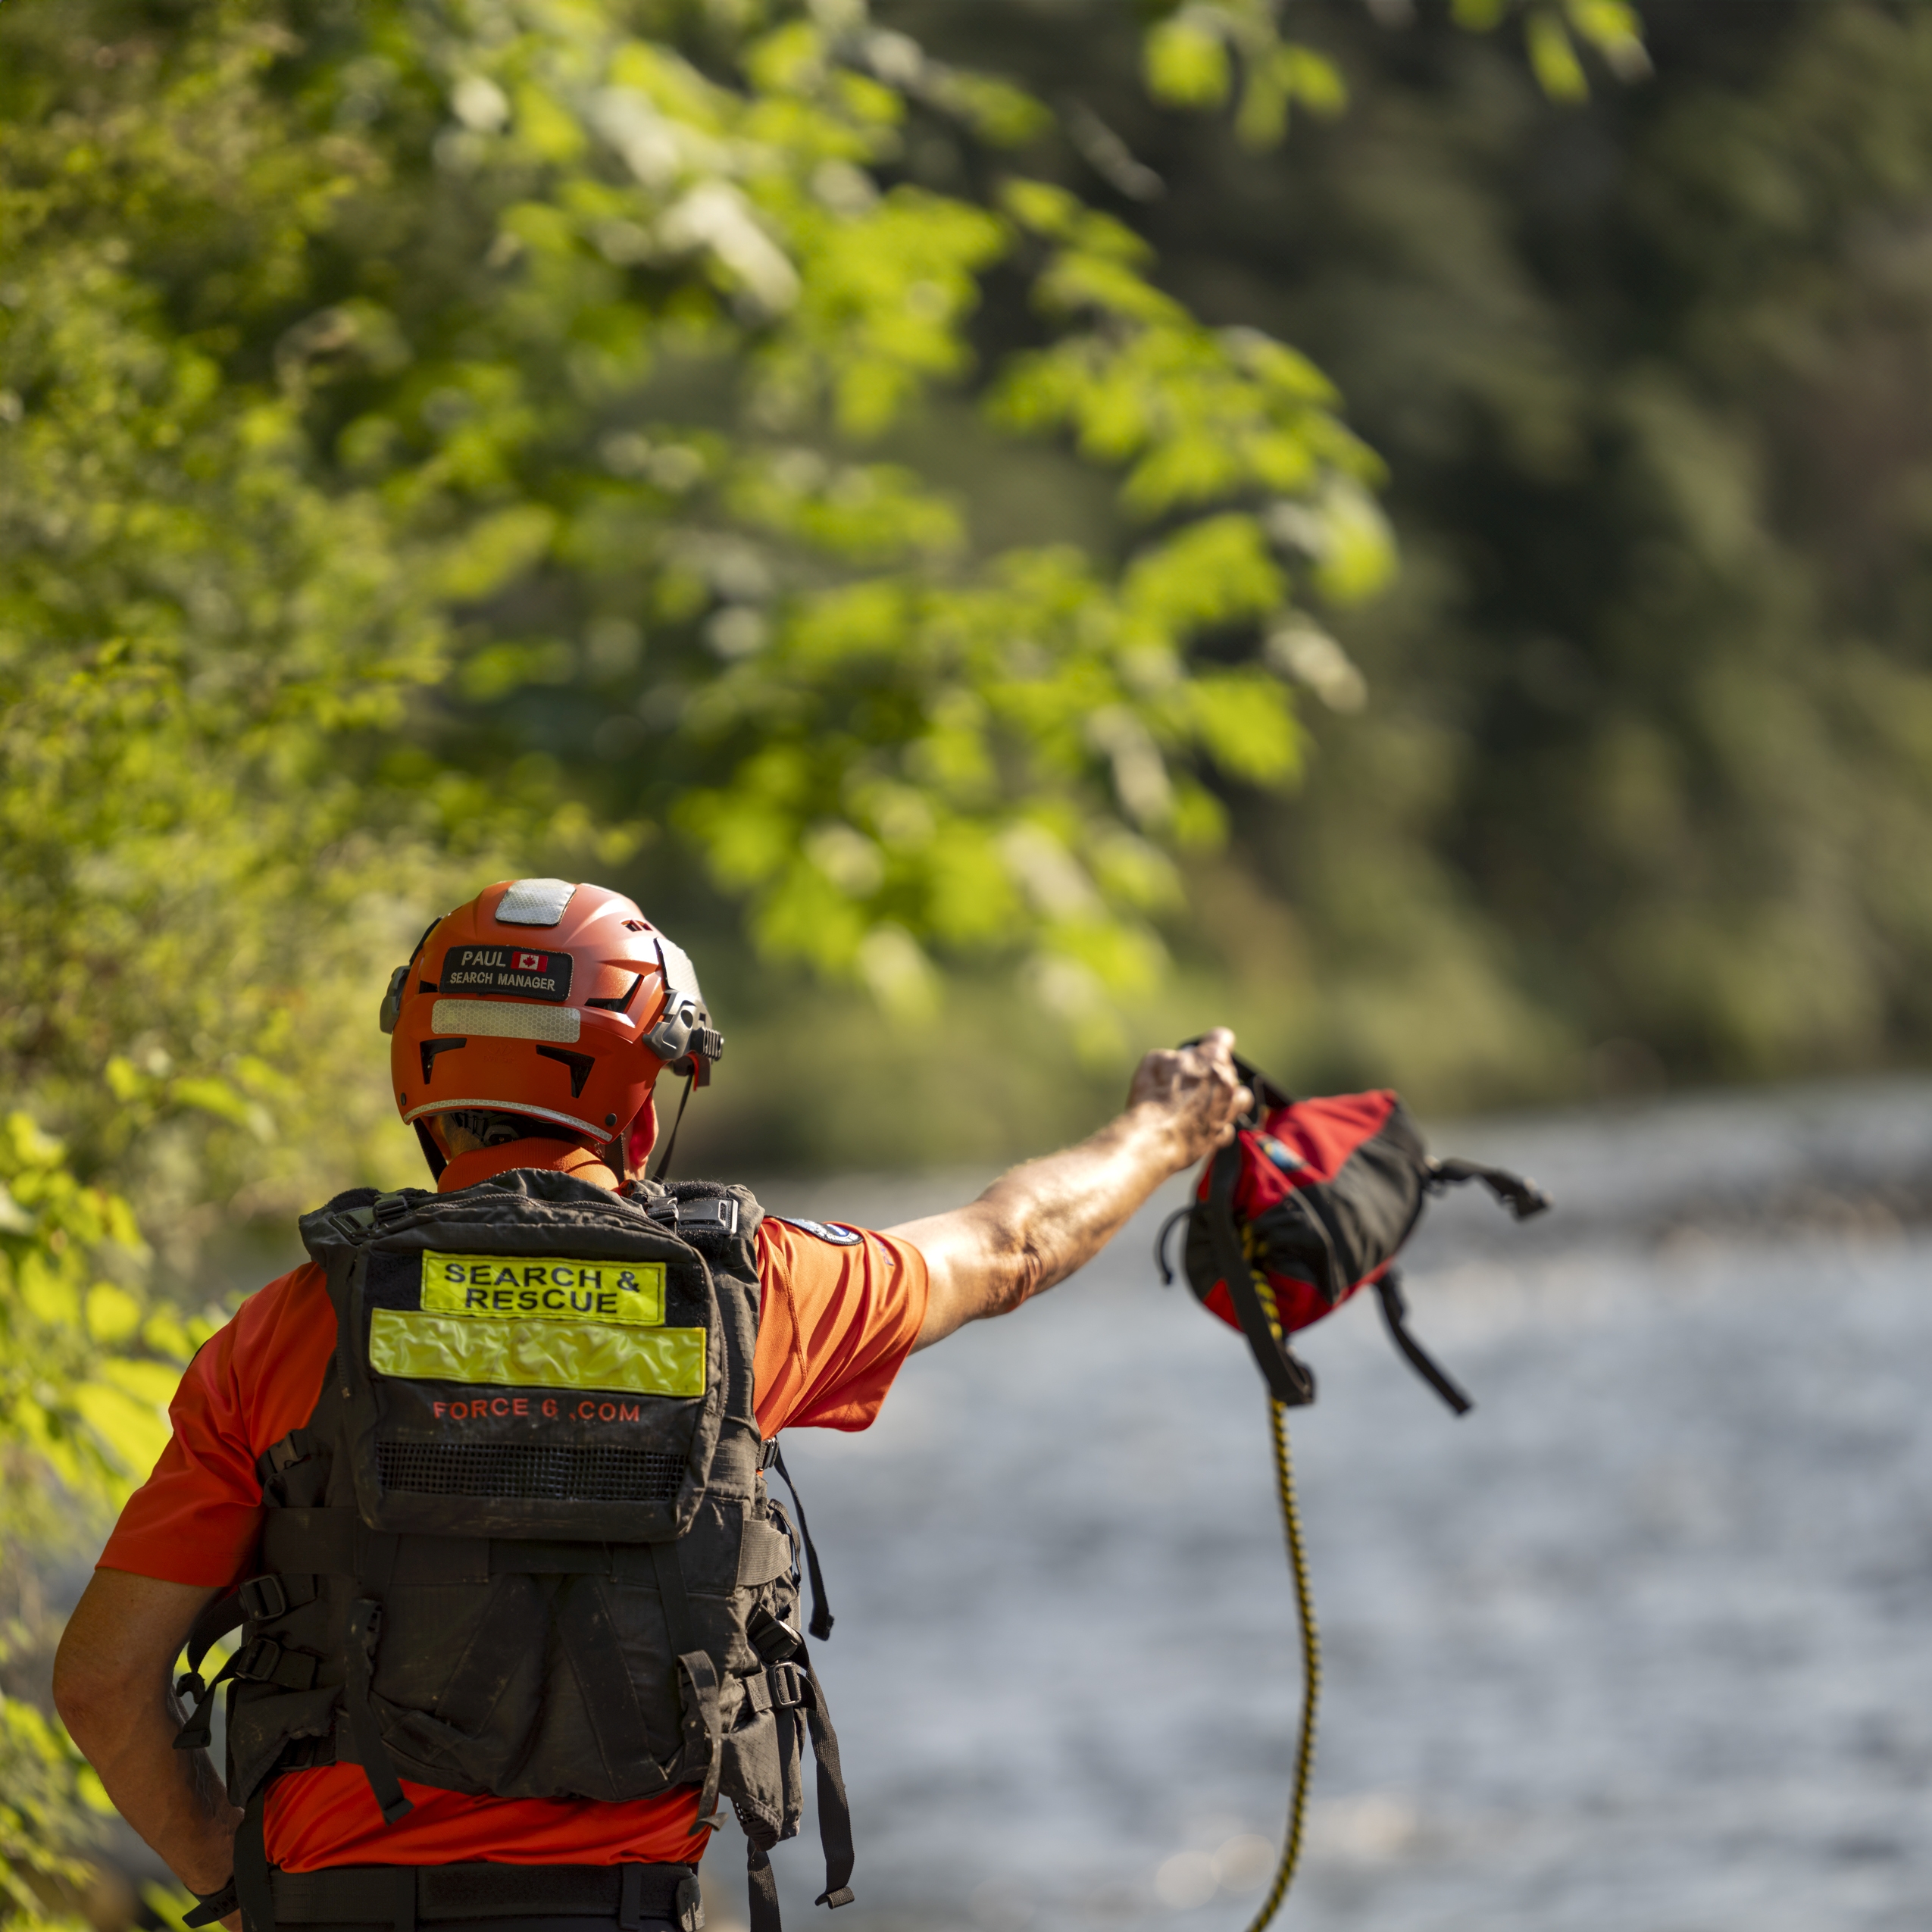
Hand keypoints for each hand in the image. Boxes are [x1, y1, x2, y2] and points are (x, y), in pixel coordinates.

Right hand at [1126, 1028, 1253, 1170]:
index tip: (1202, 1047)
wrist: (1154, 1138)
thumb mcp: (1154, 1061)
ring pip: (1241, 1098)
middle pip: (1230, 1070)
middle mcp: (1227, 1083)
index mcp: (1212, 1058)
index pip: (1222, 1037)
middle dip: (1212, 1073)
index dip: (1210, 1041)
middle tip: (1191, 1080)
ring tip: (1206, 1102)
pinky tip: (1199, 1125)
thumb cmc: (1152, 1097)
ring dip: (1227, 1097)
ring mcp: (1228, 1110)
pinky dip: (1216, 1125)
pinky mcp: (1222, 1135)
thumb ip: (1173, 1056)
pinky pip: (1226, 1126)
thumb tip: (1178, 1061)